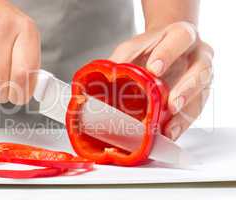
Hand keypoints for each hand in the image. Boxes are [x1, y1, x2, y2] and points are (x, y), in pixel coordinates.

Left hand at [109, 22, 213, 139]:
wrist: (168, 48)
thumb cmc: (153, 48)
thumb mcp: (136, 46)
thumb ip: (123, 56)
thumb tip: (105, 73)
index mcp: (182, 35)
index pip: (180, 38)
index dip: (168, 53)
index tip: (153, 69)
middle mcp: (199, 55)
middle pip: (201, 69)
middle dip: (186, 88)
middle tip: (171, 103)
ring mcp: (203, 76)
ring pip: (202, 94)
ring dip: (185, 113)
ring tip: (169, 127)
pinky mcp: (201, 95)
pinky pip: (195, 111)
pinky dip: (181, 124)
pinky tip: (168, 133)